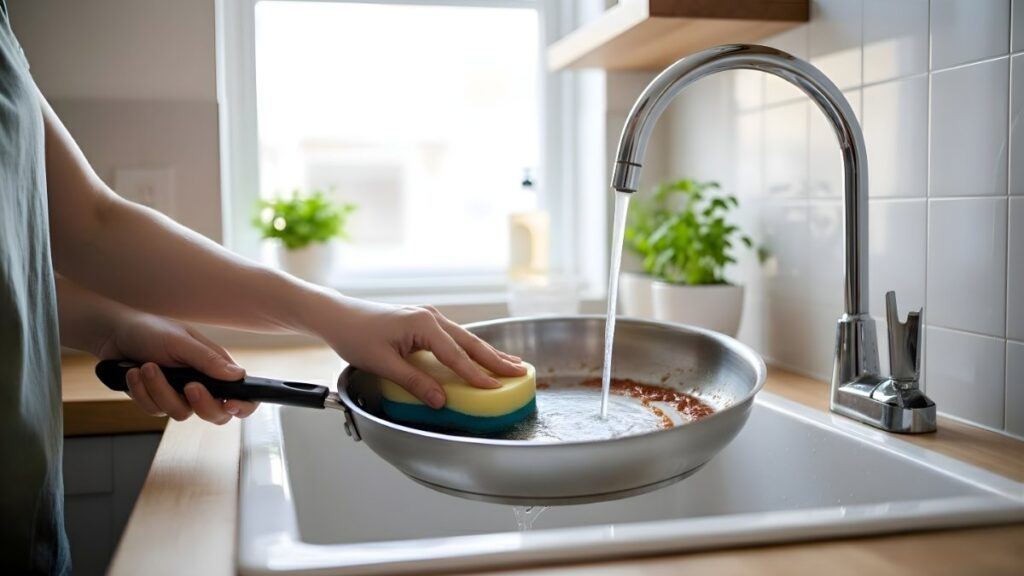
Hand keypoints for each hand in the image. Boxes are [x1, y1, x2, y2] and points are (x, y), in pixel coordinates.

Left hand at [97, 312, 257, 423]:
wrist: (113, 334)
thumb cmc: (152, 330)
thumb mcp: (181, 341)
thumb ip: (208, 360)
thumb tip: (238, 376)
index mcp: (215, 366)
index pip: (241, 393)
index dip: (243, 405)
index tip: (229, 404)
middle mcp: (202, 384)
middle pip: (216, 414)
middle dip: (202, 404)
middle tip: (188, 387)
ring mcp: (179, 395)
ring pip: (181, 413)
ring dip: (160, 390)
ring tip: (146, 367)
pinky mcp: (157, 401)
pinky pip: (155, 411)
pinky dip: (142, 392)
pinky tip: (133, 373)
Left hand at [313, 296, 525, 407]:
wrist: (338, 316)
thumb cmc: (355, 335)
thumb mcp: (383, 364)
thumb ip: (414, 382)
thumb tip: (442, 401)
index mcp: (423, 324)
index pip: (457, 355)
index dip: (477, 374)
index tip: (496, 387)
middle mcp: (431, 317)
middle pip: (470, 342)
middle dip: (496, 359)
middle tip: (520, 372)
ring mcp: (429, 317)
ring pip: (466, 338)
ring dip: (488, 353)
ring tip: (511, 364)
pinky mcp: (424, 322)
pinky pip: (455, 338)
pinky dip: (471, 349)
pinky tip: (482, 356)